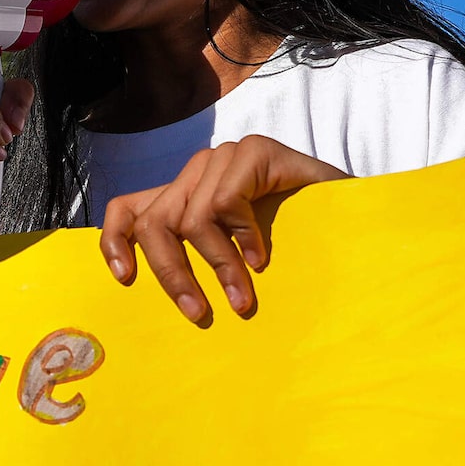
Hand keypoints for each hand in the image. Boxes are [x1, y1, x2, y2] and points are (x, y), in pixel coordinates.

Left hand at [100, 134, 347, 325]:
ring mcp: (225, 156)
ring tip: (242, 299)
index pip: (127, 209)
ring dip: (218, 268)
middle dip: (173, 275)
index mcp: (183, 194)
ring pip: (191, 220)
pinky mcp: (254, 151)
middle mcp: (198, 171)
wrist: (350, 218)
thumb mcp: (228, 257)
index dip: (114, 241)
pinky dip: (243, 239)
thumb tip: (144, 294)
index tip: (124, 279)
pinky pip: (226, 205)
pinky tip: (263, 260)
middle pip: (155, 222)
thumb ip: (191, 260)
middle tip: (199, 314)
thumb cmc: (290, 244)